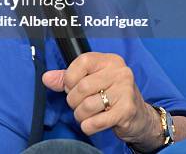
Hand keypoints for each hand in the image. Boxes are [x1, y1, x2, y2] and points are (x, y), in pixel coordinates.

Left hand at [42, 52, 161, 149]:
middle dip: (73, 100)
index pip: (82, 62)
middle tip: (77, 104)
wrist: (139, 116)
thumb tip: (47, 78)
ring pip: (88, 105)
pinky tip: (89, 124)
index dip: (70, 77)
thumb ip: (66, 78)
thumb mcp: (89, 81)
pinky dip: (88, 125)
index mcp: (109, 61)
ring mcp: (126, 91)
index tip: (70, 86)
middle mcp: (120, 72)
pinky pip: (98, 121)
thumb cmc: (110, 95)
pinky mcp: (127, 111)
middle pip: (83, 86)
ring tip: (83, 115)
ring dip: (80, 114)